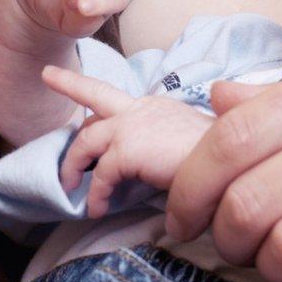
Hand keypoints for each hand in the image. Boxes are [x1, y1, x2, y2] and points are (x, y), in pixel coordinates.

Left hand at [40, 65, 213, 215]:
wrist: (234, 168)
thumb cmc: (221, 164)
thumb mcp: (186, 146)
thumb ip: (162, 147)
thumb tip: (151, 165)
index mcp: (155, 107)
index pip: (116, 97)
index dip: (87, 85)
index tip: (64, 72)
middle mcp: (142, 109)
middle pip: (95, 95)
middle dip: (69, 85)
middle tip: (47, 76)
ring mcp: (133, 126)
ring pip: (86, 139)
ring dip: (72, 164)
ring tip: (69, 186)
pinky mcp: (129, 149)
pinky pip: (100, 176)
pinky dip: (95, 195)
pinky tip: (97, 209)